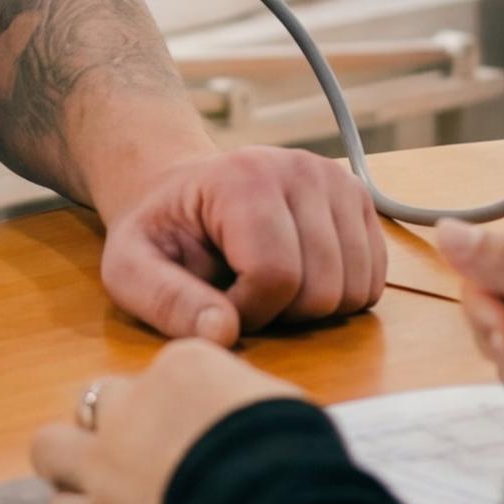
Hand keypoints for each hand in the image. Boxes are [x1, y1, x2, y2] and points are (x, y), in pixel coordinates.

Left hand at [30, 338, 298, 503]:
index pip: (165, 372)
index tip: (194, 424)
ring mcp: (106, 460)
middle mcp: (134, 403)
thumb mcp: (279, 406)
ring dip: (71, 460)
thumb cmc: (292, 455)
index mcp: (185, 367)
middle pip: (100, 398)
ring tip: (95, 480)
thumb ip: (242, 400)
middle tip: (139, 449)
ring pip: (51, 445)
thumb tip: (244, 412)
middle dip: (114, 422)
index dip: (176, 402)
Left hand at [97, 145, 386, 345]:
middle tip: (243, 295)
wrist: (184, 192)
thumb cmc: (160, 232)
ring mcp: (337, 180)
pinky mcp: (358, 199)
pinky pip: (373, 280)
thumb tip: (223, 335)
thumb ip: (166, 301)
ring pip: (354, 289)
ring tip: (267, 285)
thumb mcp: (130, 268)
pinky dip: (338, 295)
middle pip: (322, 288)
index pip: (275, 275)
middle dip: (281, 313)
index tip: (217, 304)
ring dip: (310, 307)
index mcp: (244, 177)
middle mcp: (302, 168)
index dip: (248, 312)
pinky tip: (297, 279)